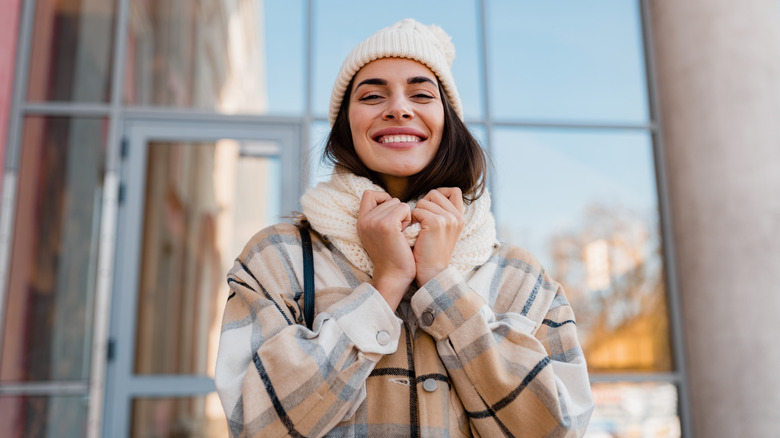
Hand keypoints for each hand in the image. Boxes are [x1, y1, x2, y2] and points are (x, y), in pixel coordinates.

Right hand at [357, 191, 415, 309]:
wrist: (393, 276)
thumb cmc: (393, 256)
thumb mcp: (379, 234)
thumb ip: (379, 217)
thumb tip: (392, 200)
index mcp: (360, 222)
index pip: (369, 194)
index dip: (383, 198)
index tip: (391, 214)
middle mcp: (364, 220)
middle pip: (388, 198)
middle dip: (397, 212)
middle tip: (397, 232)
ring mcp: (374, 222)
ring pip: (398, 202)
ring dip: (404, 216)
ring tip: (400, 234)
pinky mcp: (387, 225)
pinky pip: (404, 208)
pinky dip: (408, 219)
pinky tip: (405, 234)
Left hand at [411, 188, 464, 285]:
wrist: (431, 273)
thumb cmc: (430, 252)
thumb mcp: (442, 230)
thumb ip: (441, 213)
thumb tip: (428, 196)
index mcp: (460, 217)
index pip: (454, 190)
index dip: (439, 194)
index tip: (430, 207)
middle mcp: (457, 216)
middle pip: (435, 193)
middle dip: (424, 204)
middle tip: (421, 222)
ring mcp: (448, 219)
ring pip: (424, 201)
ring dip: (416, 214)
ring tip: (419, 230)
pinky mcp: (436, 223)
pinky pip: (417, 210)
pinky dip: (412, 220)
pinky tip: (415, 233)